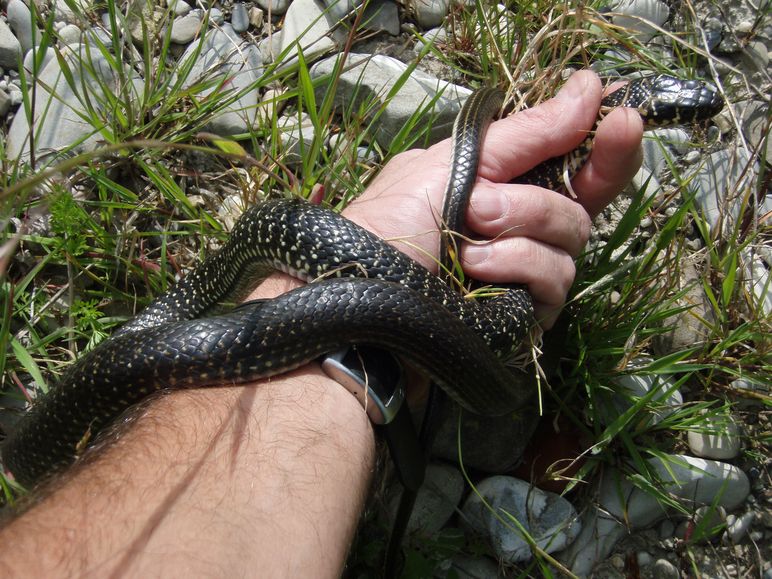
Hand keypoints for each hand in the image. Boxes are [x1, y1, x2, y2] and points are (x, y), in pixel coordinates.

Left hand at [344, 70, 642, 327]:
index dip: (607, 145)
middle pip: (583, 205)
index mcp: (508, 188)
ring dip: (514, 234)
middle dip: (532, 201)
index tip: (622, 118)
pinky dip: (512, 268)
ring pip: (572, 242)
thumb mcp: (454, 163)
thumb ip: (526, 132)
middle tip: (479, 204)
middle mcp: (525, 231)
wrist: (365, 293)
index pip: (579, 167)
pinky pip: (554, 281)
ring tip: (463, 245)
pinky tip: (472, 273)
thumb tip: (589, 87)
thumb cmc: (393, 222)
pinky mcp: (527, 314)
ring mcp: (528, 275)